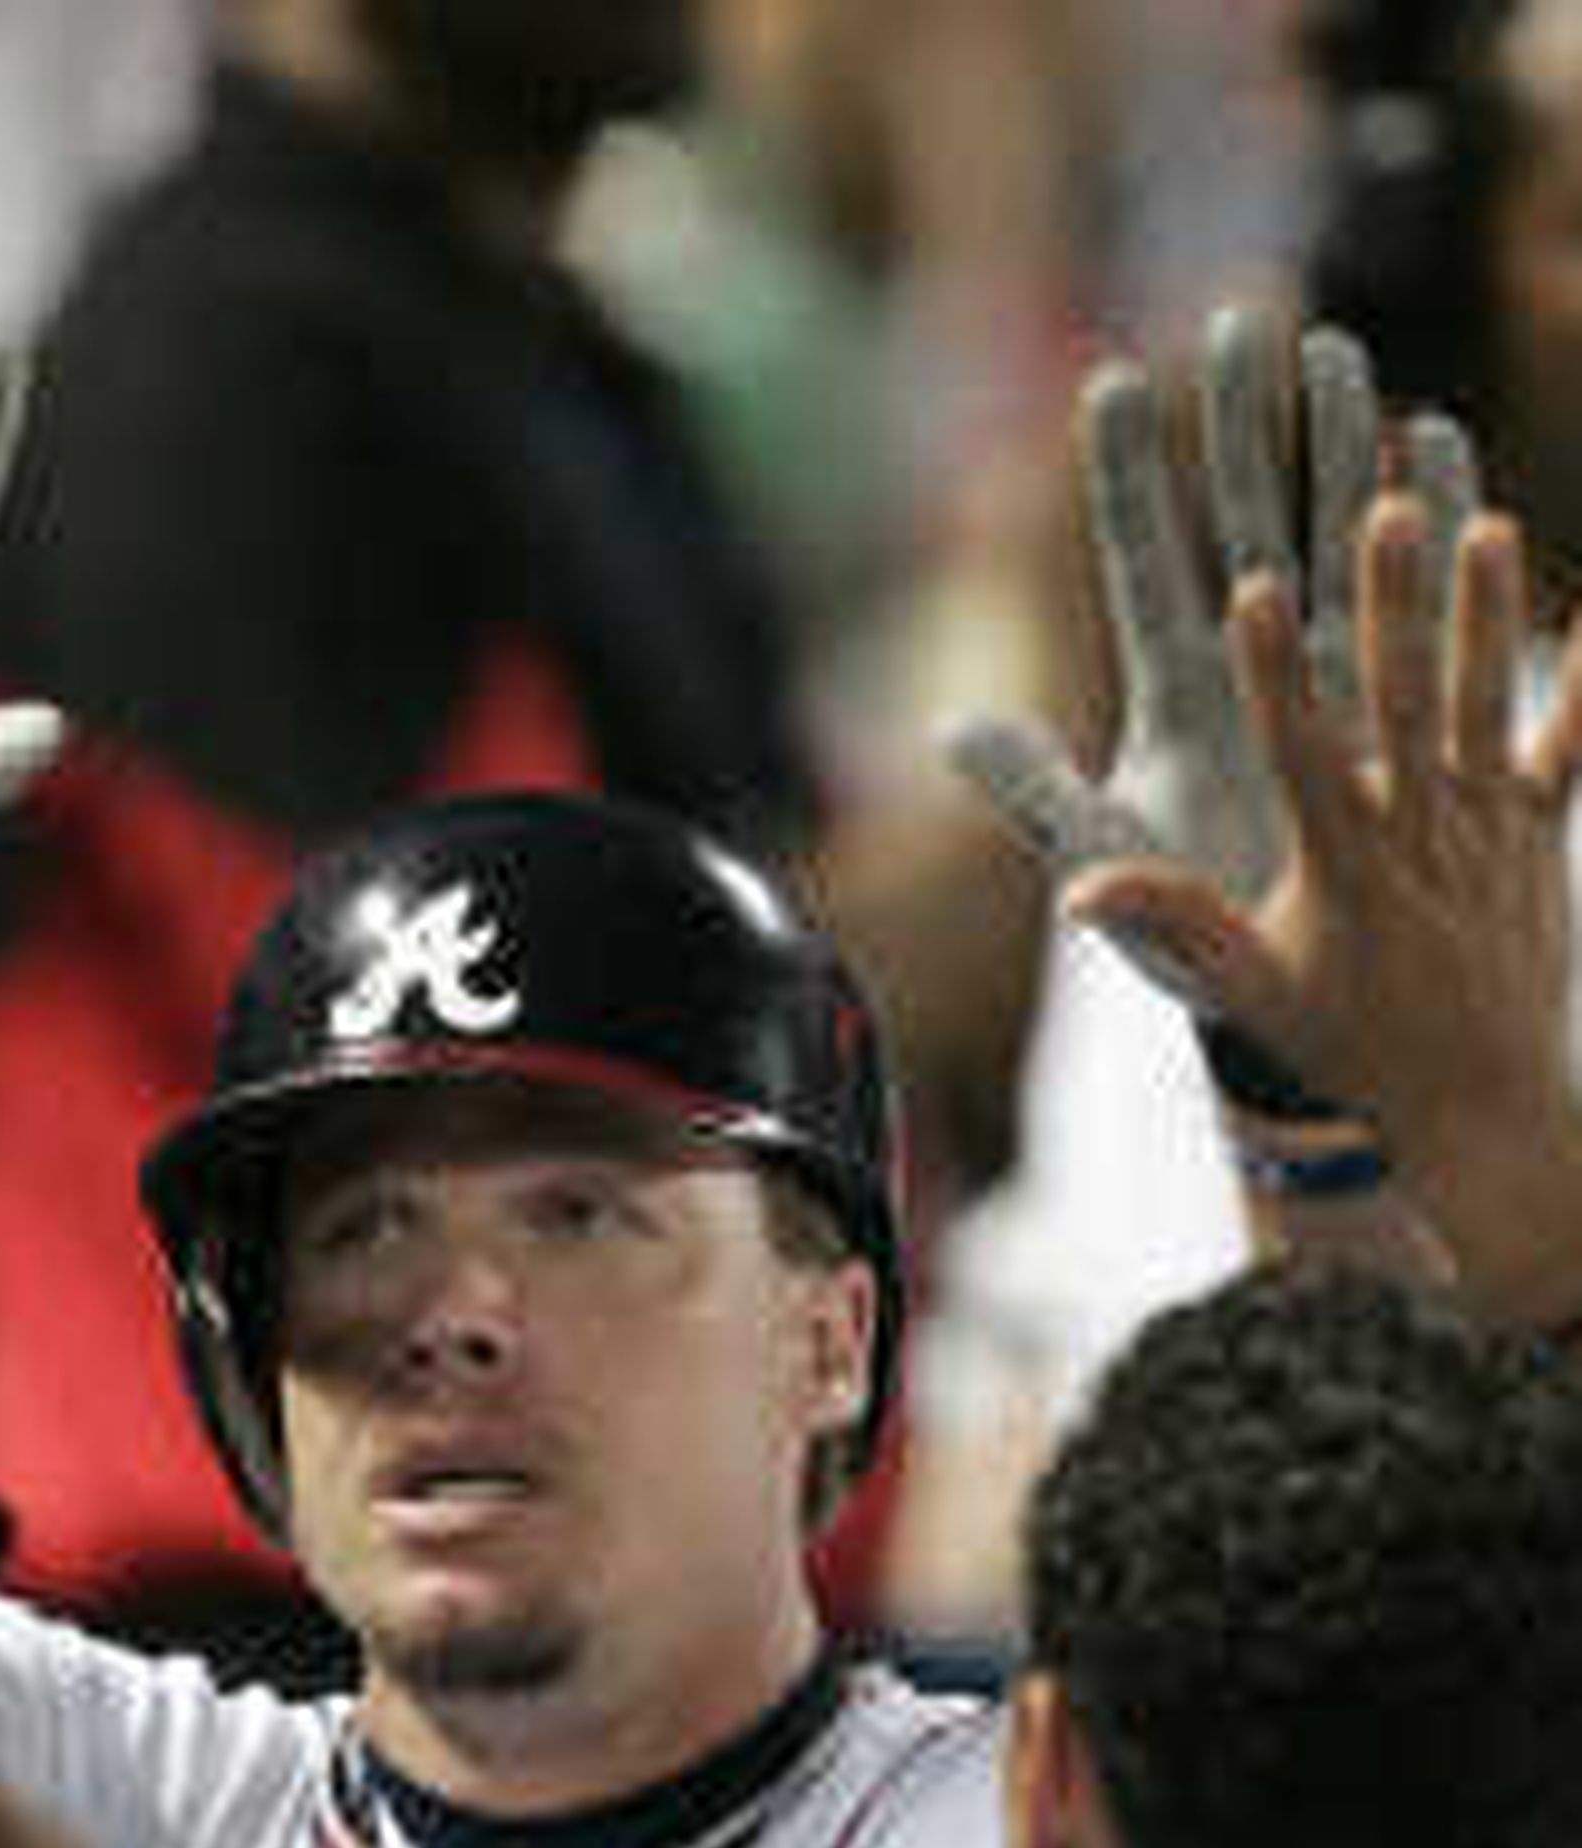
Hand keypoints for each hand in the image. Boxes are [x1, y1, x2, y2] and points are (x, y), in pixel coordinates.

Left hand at [944, 304, 1479, 987]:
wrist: (1284, 991)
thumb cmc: (1176, 939)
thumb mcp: (1100, 861)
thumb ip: (1036, 792)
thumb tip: (949, 727)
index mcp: (1169, 694)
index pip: (1139, 561)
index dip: (1126, 475)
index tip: (1110, 379)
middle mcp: (1244, 664)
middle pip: (1237, 517)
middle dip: (1239, 421)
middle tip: (1243, 319)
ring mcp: (1319, 671)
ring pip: (1327, 532)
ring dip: (1334, 444)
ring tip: (1338, 353)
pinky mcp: (1391, 696)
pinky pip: (1413, 589)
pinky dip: (1426, 516)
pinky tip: (1435, 440)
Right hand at [1069, 494, 1581, 1169]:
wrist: (1476, 1105)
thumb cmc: (1345, 1044)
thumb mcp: (1248, 989)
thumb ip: (1173, 924)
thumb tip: (1073, 892)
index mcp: (1343, 866)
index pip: (1299, 752)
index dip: (1272, 670)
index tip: (1247, 590)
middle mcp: (1423, 836)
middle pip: (1404, 702)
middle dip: (1392, 605)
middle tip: (1384, 514)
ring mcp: (1492, 831)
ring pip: (1490, 704)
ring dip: (1486, 614)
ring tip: (1483, 522)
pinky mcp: (1544, 834)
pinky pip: (1574, 744)